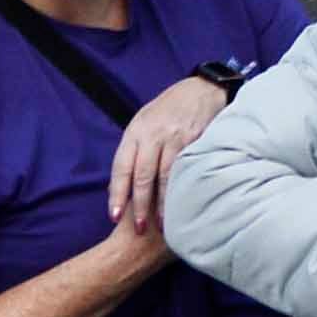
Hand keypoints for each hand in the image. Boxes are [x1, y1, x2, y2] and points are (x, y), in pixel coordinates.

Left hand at [106, 70, 233, 232]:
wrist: (201, 88)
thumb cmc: (168, 109)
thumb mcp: (143, 123)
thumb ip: (133, 150)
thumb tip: (119, 185)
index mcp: (136, 132)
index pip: (121, 168)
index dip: (117, 194)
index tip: (115, 216)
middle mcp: (153, 135)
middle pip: (142, 176)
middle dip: (140, 205)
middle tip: (139, 228)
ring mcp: (176, 137)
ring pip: (165, 176)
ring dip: (163, 203)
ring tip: (162, 224)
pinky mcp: (196, 139)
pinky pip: (186, 169)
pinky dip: (182, 188)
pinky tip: (182, 203)